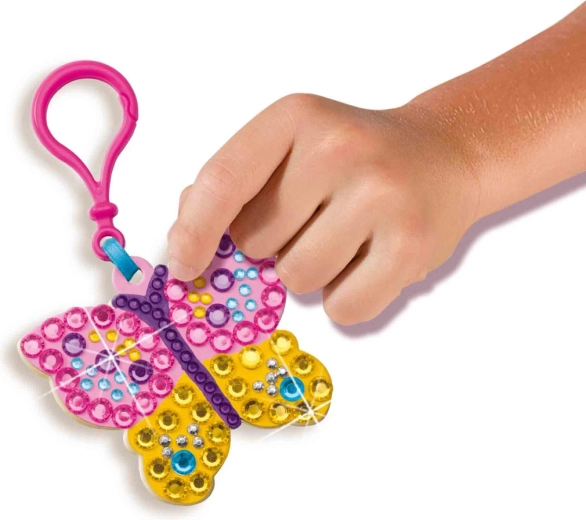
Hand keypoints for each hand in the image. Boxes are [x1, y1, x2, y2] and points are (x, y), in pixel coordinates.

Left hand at [167, 94, 479, 324]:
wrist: (444, 156)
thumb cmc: (357, 157)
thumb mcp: (295, 145)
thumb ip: (239, 182)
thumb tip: (187, 232)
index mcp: (296, 118)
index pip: (223, 181)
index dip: (193, 232)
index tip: (184, 266)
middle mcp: (339, 149)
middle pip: (258, 243)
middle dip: (275, 245)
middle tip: (316, 219)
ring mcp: (379, 196)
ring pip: (297, 279)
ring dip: (310, 273)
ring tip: (346, 238)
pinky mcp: (410, 245)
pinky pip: (342, 308)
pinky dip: (345, 299)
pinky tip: (367, 263)